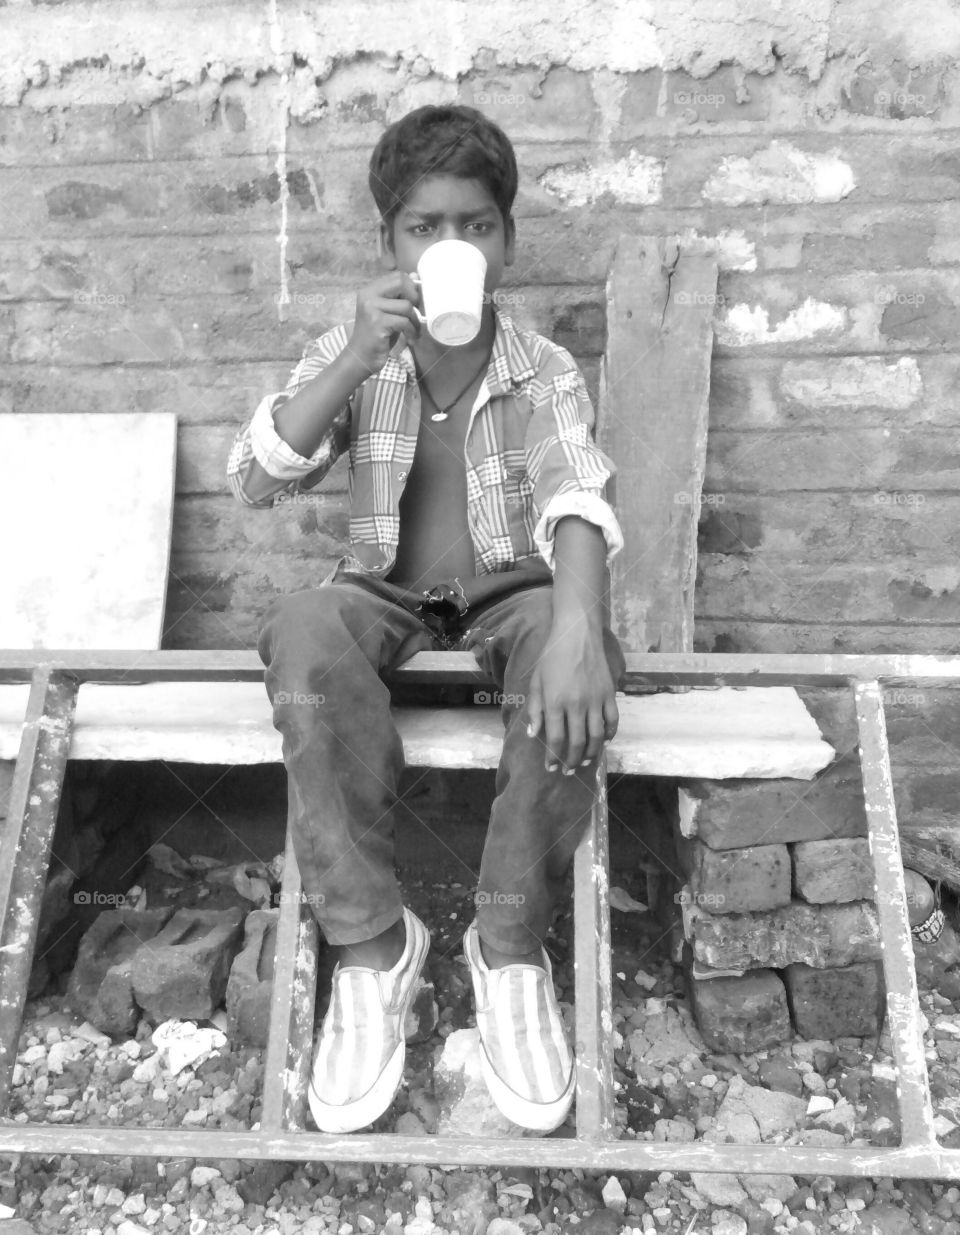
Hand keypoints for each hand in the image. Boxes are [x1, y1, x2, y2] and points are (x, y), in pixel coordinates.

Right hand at [346, 271, 421, 375]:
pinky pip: (404, 322)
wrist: (360, 358)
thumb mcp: (388, 312)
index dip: (411, 288)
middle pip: (401, 282)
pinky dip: (412, 332)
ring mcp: (371, 309)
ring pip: (406, 306)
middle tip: (414, 315)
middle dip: (414, 299)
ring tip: (413, 332)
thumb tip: (415, 277)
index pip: (398, 276)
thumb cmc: (377, 336)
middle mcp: (368, 296)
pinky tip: (410, 340)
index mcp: (370, 290)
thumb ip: (399, 296)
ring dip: (415, 321)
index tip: (413, 303)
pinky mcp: (377, 323)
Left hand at [525, 624, 618, 773]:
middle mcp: (576, 704)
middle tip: (568, 772)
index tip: (551, 768)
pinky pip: (613, 721)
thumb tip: (533, 735)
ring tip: (585, 762)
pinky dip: (610, 735)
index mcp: (555, 702)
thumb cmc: (552, 656)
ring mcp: (595, 700)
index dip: (553, 757)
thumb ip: (535, 710)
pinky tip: (603, 743)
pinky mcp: (609, 694)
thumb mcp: (536, 682)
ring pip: (597, 737)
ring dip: (591, 754)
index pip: (555, 739)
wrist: (577, 633)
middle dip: (571, 762)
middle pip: (577, 743)